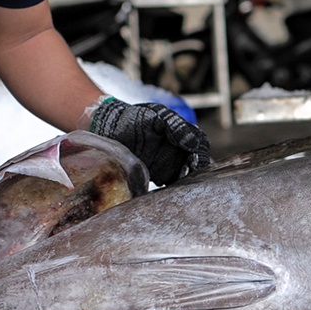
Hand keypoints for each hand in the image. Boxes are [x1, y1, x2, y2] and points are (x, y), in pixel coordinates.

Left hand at [88, 98, 211, 185]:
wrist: (109, 128)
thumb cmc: (134, 118)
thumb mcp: (155, 116)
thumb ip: (175, 126)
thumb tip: (193, 143)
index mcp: (182, 134)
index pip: (200, 146)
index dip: (201, 155)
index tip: (193, 162)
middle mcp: (179, 151)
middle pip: (196, 165)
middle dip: (193, 173)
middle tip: (183, 176)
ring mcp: (169, 165)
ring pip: (184, 177)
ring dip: (183, 184)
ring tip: (174, 186)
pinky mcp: (157, 177)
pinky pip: (169, 186)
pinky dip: (170, 190)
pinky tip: (166, 193)